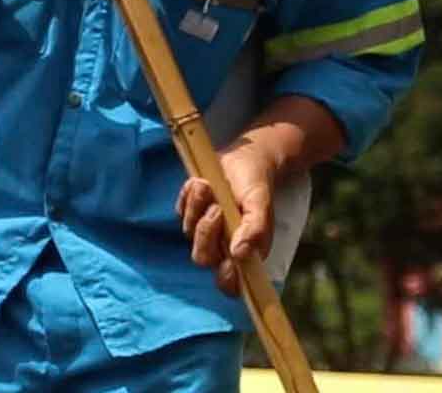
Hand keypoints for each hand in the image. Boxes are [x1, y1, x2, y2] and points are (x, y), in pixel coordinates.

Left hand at [176, 140, 277, 295]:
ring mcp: (204, 229)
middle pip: (202, 258)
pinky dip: (189, 196)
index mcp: (245, 252)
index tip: (228, 260)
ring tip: (209, 186)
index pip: (231, 283)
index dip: (226, 279)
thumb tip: (239, 255)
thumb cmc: (256, 186)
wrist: (244, 159)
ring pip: (189, 231)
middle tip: (217, 208)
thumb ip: (255, 230)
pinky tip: (202, 182)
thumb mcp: (260, 205)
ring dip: (197, 207)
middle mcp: (222, 246)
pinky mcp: (190, 212)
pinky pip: (180, 210)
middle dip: (207, 233)